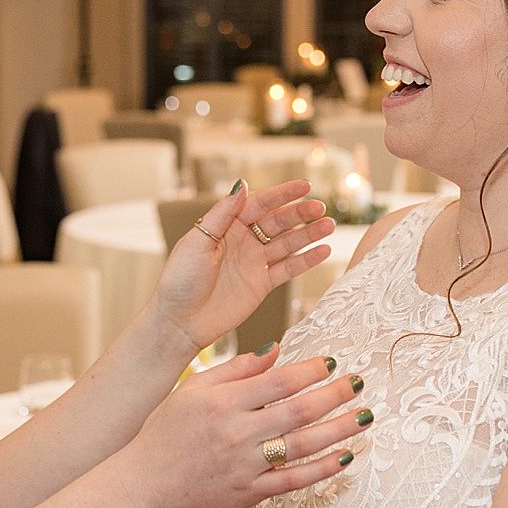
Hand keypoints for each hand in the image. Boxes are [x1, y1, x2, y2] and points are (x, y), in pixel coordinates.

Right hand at [124, 345, 367, 507]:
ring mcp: (245, 465)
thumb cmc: (166, 431)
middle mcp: (237, 432)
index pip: (279, 381)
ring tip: (365, 417)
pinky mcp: (250, 493)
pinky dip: (323, 470)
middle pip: (299, 410)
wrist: (145, 482)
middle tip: (360, 384)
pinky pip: (294, 481)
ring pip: (304, 445)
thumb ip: (236, 368)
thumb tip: (276, 349)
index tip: (333, 363)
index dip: (312, 370)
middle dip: (336, 395)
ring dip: (339, 430)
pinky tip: (346, 457)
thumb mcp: (193, 388)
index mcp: (223, 402)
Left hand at [152, 180, 335, 353]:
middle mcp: (242, 242)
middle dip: (299, 213)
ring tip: (329, 225)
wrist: (179, 322)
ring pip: (287, 244)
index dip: (282, 194)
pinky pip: (288, 269)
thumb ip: (222, 214)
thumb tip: (242, 185)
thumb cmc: (180, 280)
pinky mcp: (261, 285)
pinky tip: (323, 251)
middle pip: (277, 222)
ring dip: (308, 234)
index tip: (304, 185)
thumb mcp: (198, 241)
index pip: (259, 204)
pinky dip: (306, 260)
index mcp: (225, 226)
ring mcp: (253, 263)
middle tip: (320, 207)